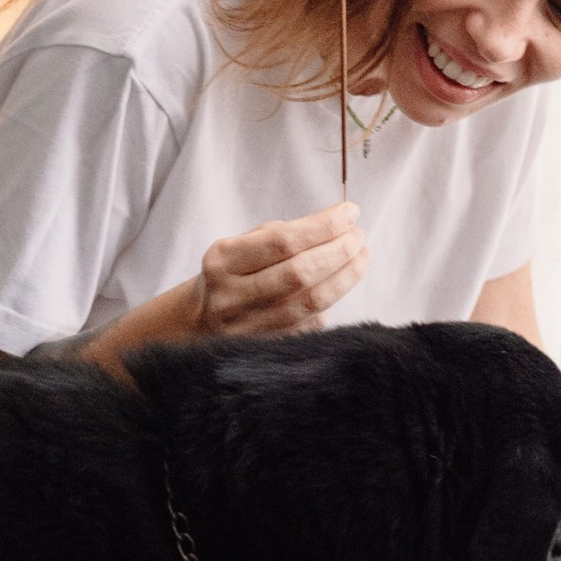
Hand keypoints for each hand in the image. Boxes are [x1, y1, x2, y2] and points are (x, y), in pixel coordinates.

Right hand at [194, 204, 367, 337]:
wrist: (198, 321)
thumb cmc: (232, 273)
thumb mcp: (242, 245)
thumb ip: (284, 234)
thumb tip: (340, 224)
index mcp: (223, 261)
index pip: (283, 241)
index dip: (324, 226)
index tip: (350, 212)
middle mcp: (231, 296)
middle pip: (300, 273)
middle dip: (339, 251)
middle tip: (359, 236)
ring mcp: (248, 327)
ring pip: (310, 302)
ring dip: (345, 277)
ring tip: (362, 256)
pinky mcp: (266, 347)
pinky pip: (311, 323)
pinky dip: (332, 299)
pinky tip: (342, 282)